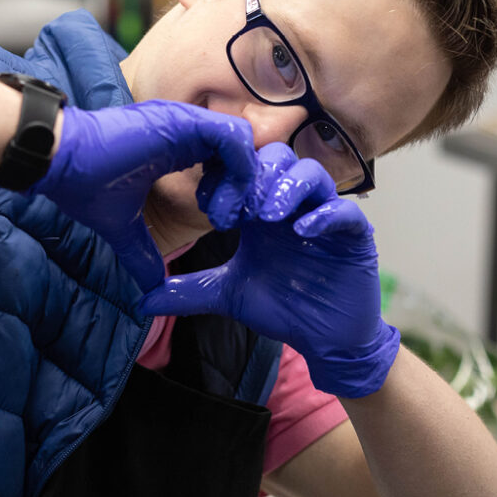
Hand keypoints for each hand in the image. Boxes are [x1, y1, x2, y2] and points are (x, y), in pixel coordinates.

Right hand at [35, 101, 255, 291]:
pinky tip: (218, 203)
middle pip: (243, 151)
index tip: (218, 221)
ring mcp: (188, 123)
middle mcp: (187, 130)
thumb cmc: (83, 185)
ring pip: (245, 143)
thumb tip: (149, 288)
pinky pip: (235, 138)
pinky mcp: (185, 122)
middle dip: (244, 188)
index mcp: (176, 147)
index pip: (226, 161)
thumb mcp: (121, 227)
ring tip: (222, 215)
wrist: (58, 162)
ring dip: (244, 182)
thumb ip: (140, 252)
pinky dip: (239, 170)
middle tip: (227, 220)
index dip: (231, 190)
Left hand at [139, 143, 399, 397]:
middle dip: (256, 176)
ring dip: (288, 188)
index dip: (228, 179)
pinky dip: (324, 215)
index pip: (246, 169)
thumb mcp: (228, 295)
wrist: (326, 339)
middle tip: (241, 210)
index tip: (212, 210)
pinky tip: (302, 233)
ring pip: (313, 174)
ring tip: (269, 216)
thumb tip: (141, 301)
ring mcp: (325, 216)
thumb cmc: (283, 308)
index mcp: (264, 209)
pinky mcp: (355, 236)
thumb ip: (188, 292)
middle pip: (278, 158)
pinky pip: (345, 212)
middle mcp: (295, 205)